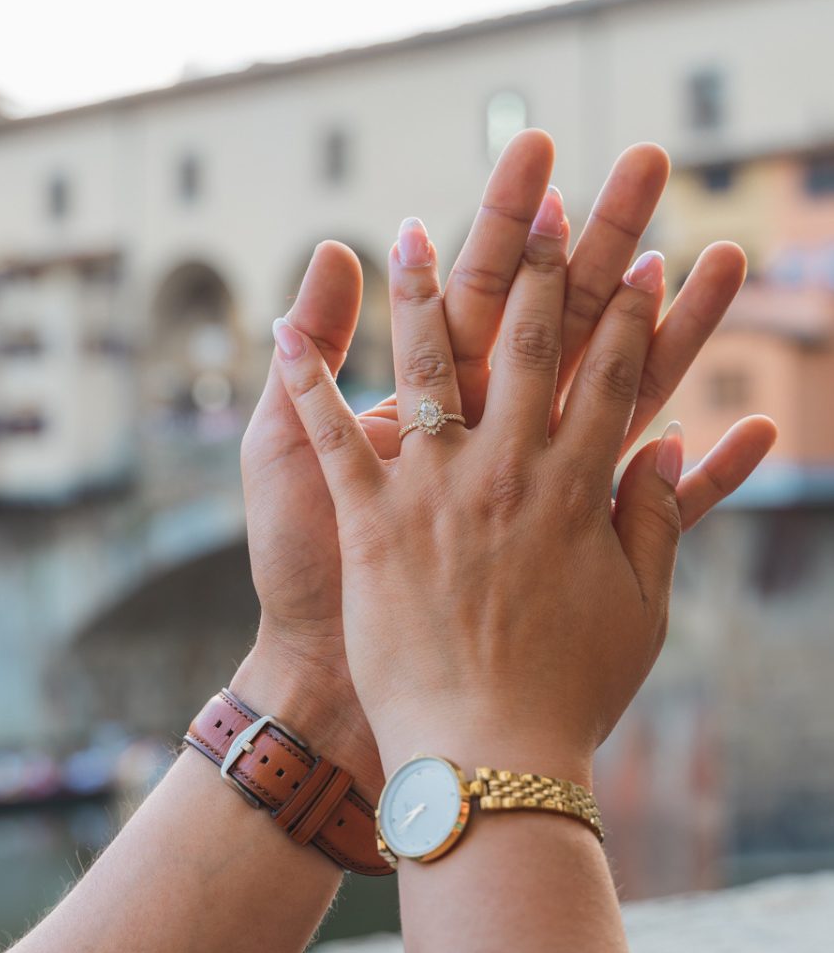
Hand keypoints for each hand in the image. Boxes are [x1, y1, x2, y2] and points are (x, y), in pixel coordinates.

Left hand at [272, 203, 774, 781]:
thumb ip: (658, 522)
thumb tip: (669, 448)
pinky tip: (282, 329)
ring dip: (418, 288)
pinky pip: (329, 435)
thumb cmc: (570, 693)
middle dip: (544, 258)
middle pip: (529, 340)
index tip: (641, 257)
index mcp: (576, 487)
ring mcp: (434, 490)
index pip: (608, 374)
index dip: (627, 311)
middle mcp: (507, 469)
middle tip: (546, 191)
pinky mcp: (372, 525)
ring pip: (427, 364)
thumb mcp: (640, 611)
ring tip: (409, 225)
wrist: (484, 761)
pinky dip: (304, 380)